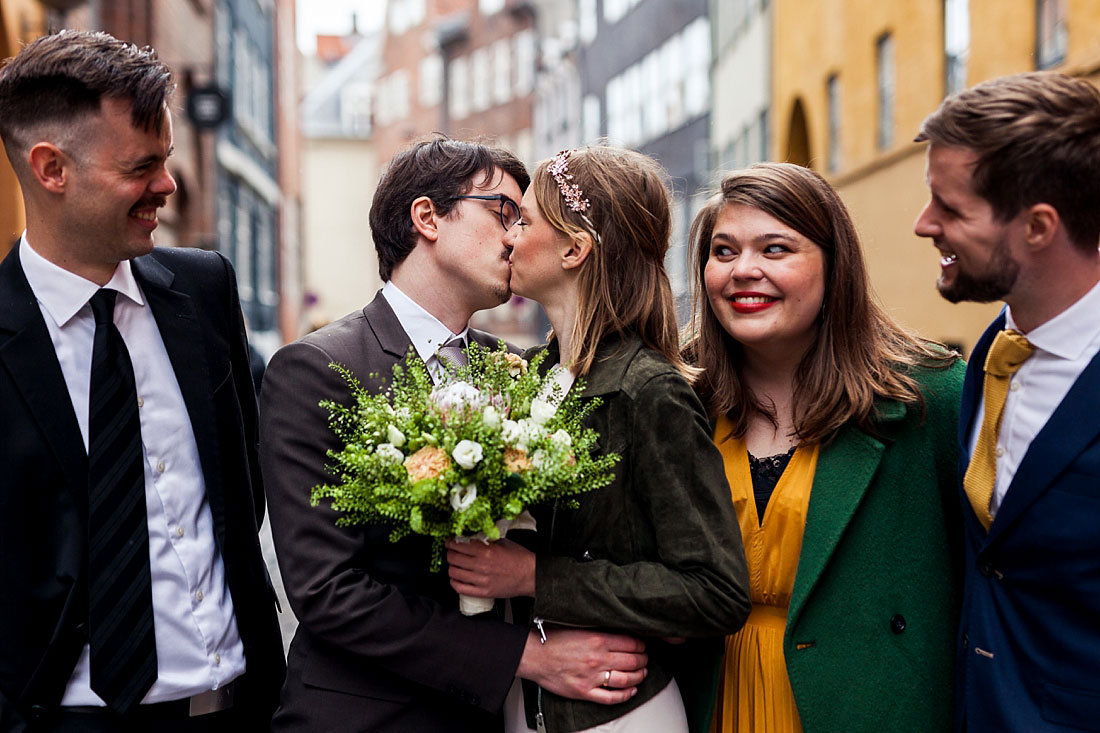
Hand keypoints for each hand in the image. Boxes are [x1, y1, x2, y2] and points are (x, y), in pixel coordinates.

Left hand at [446, 538, 535, 597]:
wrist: (531, 575)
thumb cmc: (520, 558)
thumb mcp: (502, 542)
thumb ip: (485, 540)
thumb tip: (470, 537)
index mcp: (486, 551)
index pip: (459, 546)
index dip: (451, 543)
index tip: (450, 542)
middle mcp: (481, 566)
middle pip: (453, 559)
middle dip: (450, 553)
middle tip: (452, 552)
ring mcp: (481, 581)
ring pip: (454, 573)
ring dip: (452, 567)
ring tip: (455, 564)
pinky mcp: (483, 592)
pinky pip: (460, 589)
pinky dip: (454, 582)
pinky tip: (456, 578)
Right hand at [516, 629, 646, 704]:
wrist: (534, 655)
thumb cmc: (552, 639)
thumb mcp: (579, 626)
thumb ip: (600, 629)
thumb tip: (618, 630)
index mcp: (598, 639)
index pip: (631, 643)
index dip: (641, 645)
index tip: (643, 646)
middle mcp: (598, 659)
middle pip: (632, 661)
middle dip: (643, 660)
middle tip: (645, 659)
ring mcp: (592, 677)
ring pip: (626, 680)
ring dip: (639, 677)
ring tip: (642, 674)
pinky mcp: (584, 692)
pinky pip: (611, 698)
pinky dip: (625, 696)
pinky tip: (631, 691)